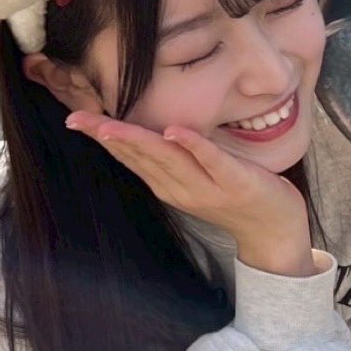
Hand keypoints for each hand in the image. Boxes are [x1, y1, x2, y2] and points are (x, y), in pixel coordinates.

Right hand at [66, 113, 313, 276]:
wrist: (276, 231)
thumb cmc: (238, 196)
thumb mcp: (197, 178)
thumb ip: (175, 158)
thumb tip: (151, 127)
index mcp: (169, 186)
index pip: (131, 157)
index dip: (102, 138)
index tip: (74, 118)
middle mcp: (181, 189)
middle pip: (140, 157)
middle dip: (108, 136)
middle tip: (77, 118)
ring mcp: (208, 188)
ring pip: (167, 159)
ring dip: (138, 140)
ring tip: (110, 125)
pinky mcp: (236, 183)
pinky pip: (210, 161)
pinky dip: (191, 144)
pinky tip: (172, 131)